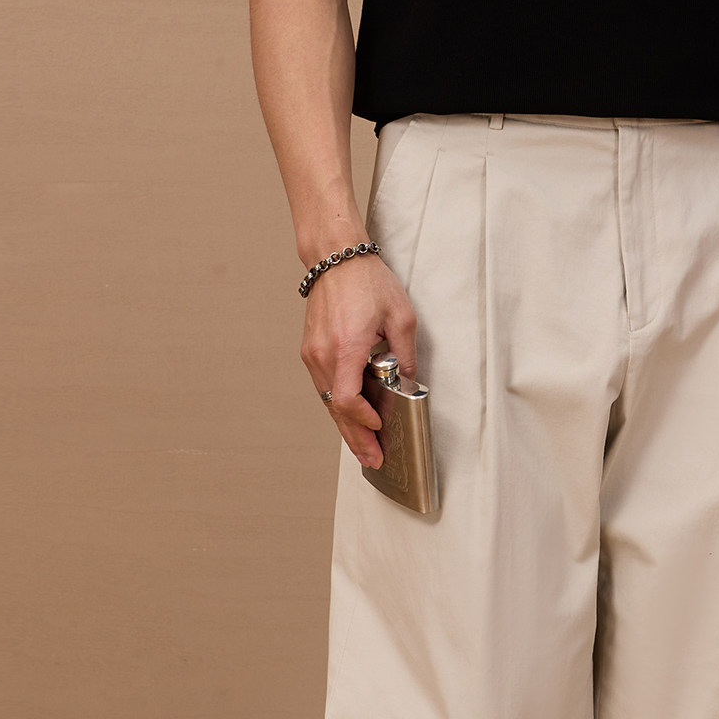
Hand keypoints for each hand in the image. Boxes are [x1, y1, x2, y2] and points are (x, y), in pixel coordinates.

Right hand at [300, 254, 417, 466]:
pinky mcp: (310, 351)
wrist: (335, 259)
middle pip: (336, 409)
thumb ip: (405, 356)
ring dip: (346, 426)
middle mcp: (323, 354)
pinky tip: (351, 419)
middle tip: (373, 460)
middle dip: (356, 438)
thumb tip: (408, 385)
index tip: (380, 426)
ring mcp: (313, 354)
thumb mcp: (401, 317)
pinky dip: (338, 406)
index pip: (348, 399)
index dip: (364, 420)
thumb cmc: (367, 282)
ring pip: (328, 401)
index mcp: (346, 347)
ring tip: (363, 448)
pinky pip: (324, 387)